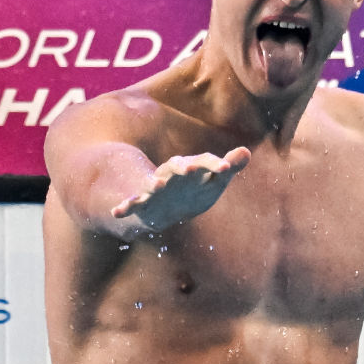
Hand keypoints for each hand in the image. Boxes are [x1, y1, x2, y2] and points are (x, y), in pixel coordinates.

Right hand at [111, 147, 250, 230]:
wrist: (164, 207)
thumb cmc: (193, 191)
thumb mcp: (213, 181)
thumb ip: (228, 167)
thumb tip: (246, 151)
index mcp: (190, 168)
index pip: (204, 162)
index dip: (215, 164)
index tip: (227, 167)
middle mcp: (171, 175)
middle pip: (176, 167)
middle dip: (182, 167)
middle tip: (189, 168)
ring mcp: (154, 188)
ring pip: (153, 184)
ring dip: (154, 184)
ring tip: (156, 185)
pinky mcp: (141, 203)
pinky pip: (131, 203)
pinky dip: (124, 207)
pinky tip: (117, 211)